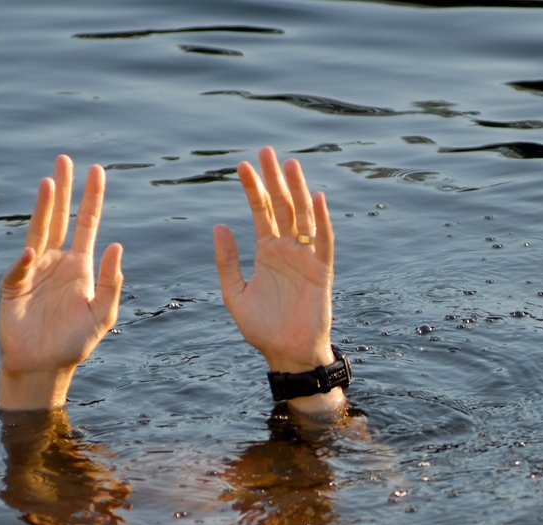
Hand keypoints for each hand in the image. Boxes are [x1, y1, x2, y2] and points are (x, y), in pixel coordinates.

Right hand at [0, 155, 123, 410]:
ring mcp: (32, 270)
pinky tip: (32, 253)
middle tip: (65, 159)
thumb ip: (112, 282)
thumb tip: (118, 245)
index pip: (87, 224)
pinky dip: (24, 261)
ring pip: (38, 231)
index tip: (96, 170)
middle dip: (64, 189)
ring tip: (48, 182)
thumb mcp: (103, 314)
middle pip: (59, 217)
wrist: (44, 366)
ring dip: (43, 208)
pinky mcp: (12, 286)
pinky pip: (19, 270)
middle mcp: (56, 261)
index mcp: (80, 265)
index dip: (92, 198)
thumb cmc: (74, 342)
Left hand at [214, 146, 343, 416]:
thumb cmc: (263, 329)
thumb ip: (227, 261)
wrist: (288, 355)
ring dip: (297, 190)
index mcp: (267, 253)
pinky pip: (323, 241)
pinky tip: (315, 198)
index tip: (241, 165)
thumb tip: (219, 226)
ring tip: (290, 164)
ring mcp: (306, 258)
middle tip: (267, 150)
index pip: (260, 212)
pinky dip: (320, 220)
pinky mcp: (321, 271)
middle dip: (274, 179)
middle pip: (282, 206)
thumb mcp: (235, 294)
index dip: (252, 189)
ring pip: (302, 217)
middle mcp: (287, 250)